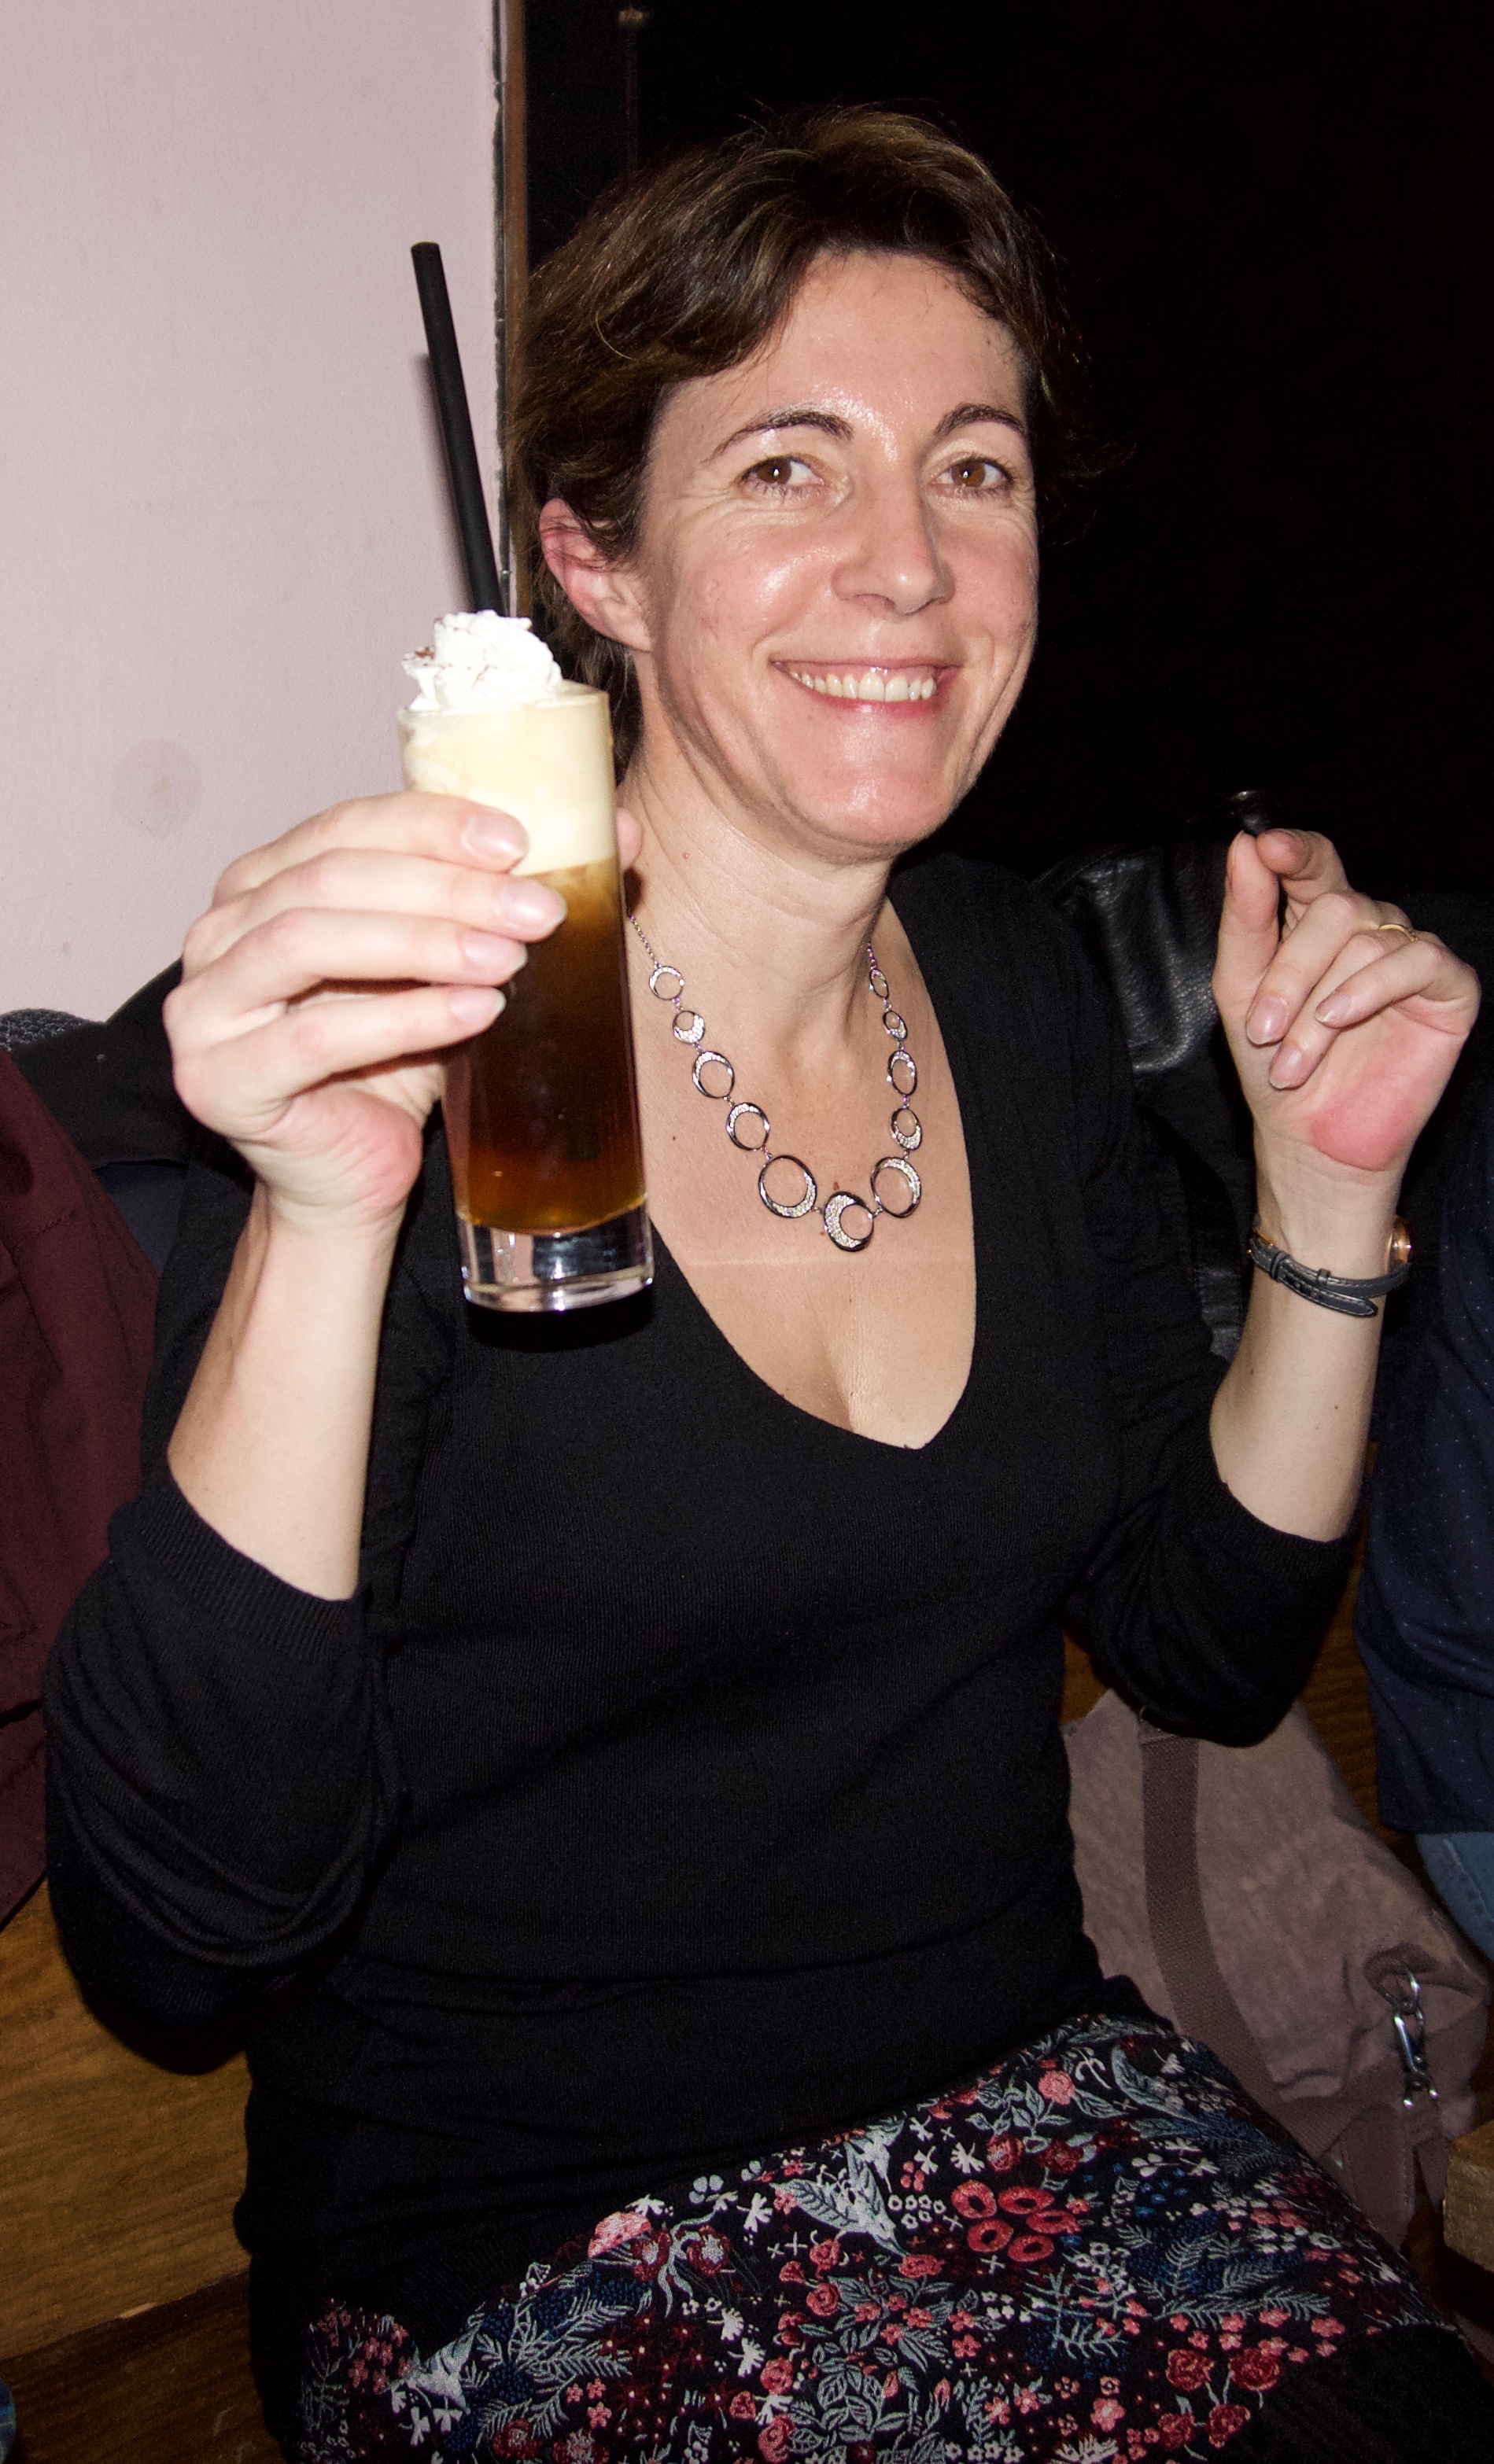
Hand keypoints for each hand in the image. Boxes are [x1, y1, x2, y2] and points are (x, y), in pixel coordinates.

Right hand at [167, 795, 642, 1233]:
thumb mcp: (456, 966)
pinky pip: (314, 1037)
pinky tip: (476, 1014)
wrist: (355, 1176)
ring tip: (510, 958)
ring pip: (308, 941)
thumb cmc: (396, 1062)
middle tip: (537, 908)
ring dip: (422, 941)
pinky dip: (402, 1018)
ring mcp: (204, 1006)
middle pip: (331, 878)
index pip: (346, 825)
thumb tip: (618, 832)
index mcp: (263, 881)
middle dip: (444, 887)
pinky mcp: (218, 1080)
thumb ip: (514, 897)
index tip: (520, 839)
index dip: (432, 823)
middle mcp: (219, 932)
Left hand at [1213, 827, 1478, 1235]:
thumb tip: (1247, 845)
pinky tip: (1342, 1020)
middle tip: (1263, 1030)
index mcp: (1316, 922)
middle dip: (1290, 970)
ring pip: (1366, 941)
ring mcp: (1412, 954)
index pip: (1315, 863)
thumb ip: (1245, 919)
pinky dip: (1371, 989)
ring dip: (1316, 1008)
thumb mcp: (1241, 990)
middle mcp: (1369, 929)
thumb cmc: (1273, 1065)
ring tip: (1292, 1063)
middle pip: (1336, 906)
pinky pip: (1418, 960)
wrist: (1310, 1138)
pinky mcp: (1450, 987)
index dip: (1295, 850)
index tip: (1266, 847)